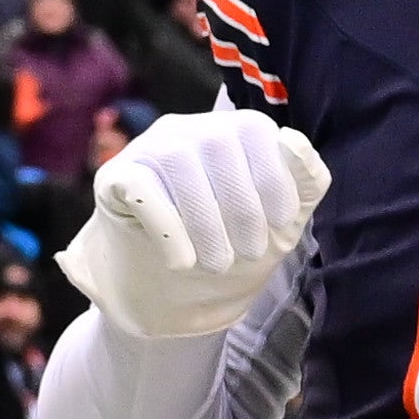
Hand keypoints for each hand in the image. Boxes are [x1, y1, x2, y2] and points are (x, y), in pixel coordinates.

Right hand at [58, 106, 327, 340]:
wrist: (171, 291)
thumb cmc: (231, 246)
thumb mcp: (281, 222)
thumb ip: (304, 181)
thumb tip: (294, 142)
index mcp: (230, 131)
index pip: (254, 127)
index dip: (273, 175)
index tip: (281, 223)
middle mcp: (187, 129)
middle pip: (216, 142)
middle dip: (242, 206)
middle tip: (250, 253)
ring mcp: (147, 149)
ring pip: (176, 160)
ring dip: (205, 219)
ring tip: (217, 262)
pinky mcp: (114, 177)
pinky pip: (140, 186)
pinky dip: (167, 226)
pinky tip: (181, 261)